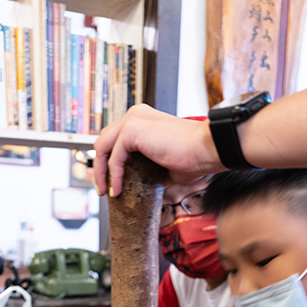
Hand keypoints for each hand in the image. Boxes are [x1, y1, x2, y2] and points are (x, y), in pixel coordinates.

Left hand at [93, 105, 223, 198]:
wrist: (206, 150)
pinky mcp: (132, 130)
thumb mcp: (164, 164)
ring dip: (101, 172)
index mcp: (142, 119)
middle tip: (102, 188)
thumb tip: (142, 185)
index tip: (108, 182)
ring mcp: (132, 120)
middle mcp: (135, 115)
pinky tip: (117, 190)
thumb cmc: (193, 157)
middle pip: (104, 141)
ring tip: (106, 192)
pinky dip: (113, 175)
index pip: (114, 138)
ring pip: (103, 147)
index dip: (108, 161)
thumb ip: (148, 169)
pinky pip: (114, 157)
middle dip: (100, 166)